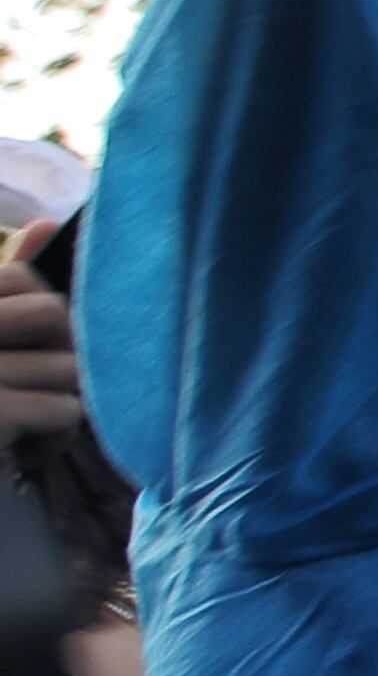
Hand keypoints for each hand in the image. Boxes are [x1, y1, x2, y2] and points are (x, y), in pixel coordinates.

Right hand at [0, 222, 75, 437]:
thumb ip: (9, 286)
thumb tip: (47, 222)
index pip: (23, 277)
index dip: (40, 319)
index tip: (19, 352)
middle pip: (54, 316)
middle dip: (57, 358)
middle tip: (25, 394)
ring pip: (69, 367)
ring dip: (58, 405)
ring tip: (19, 428)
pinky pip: (66, 411)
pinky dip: (53, 439)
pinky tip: (18, 453)